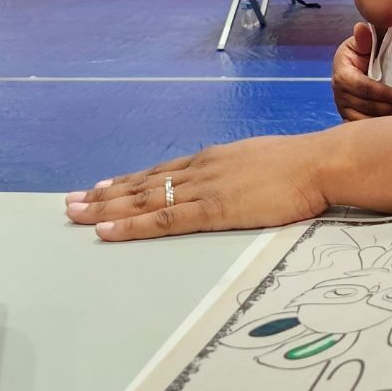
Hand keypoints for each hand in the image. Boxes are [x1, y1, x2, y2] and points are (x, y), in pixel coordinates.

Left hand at [64, 135, 328, 241]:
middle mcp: (200, 170)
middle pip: (143, 185)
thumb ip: (241, 173)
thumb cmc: (303, 165)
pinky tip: (107, 231)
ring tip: (75, 215)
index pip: (161, 172)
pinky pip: (164, 220)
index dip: (128, 182)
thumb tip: (236, 184)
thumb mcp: (263, 162)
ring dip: (106, 209)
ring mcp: (204, 189)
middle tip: (70, 203)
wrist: (322, 163)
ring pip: (144, 200)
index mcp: (214, 159)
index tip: (101, 187)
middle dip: (104, 195)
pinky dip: (132, 226)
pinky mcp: (214, 210)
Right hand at [332, 22, 391, 118]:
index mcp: (342, 72)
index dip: (383, 94)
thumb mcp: (364, 42)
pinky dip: (378, 129)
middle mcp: (339, 91)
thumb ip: (365, 38)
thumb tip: (361, 27)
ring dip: (385, 121)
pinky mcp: (347, 116)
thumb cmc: (364, 51)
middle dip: (389, 110)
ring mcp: (342, 106)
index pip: (363, 87)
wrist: (357, 63)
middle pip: (364, 106)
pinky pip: (360, 127)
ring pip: (363, 120)